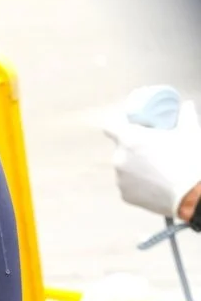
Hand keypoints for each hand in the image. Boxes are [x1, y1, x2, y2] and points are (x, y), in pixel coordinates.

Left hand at [104, 100, 200, 220]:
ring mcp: (120, 178)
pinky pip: (129, 185)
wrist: (191, 193)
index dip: (118, 124)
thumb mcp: (189, 132)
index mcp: (130, 139)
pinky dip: (138, 183)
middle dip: (134, 147)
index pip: (110, 125)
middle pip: (121, 148)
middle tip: (152, 148)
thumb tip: (186, 105)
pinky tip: (155, 183)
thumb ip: (185, 115)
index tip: (129, 125)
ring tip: (157, 169)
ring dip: (136, 166)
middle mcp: (119, 158)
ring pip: (125, 168)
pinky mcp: (125, 195)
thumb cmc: (189, 159)